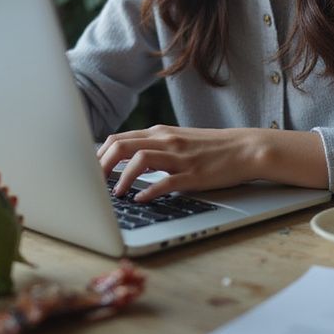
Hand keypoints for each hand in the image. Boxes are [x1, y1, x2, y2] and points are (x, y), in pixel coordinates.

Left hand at [97, 126, 326, 202]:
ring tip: (116, 195)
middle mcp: (165, 141)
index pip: (118, 139)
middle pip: (121, 146)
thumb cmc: (210, 148)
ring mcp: (179, 157)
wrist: (246, 148)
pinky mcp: (193, 174)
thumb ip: (152, 147)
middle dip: (100, 166)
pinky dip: (149, 191)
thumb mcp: (177, 142)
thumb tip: (123, 160)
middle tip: (93, 185)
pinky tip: (141, 200)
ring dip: (122, 178)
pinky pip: (166, 182)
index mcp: (159, 133)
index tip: (87, 174)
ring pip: (139, 160)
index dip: (97, 157)